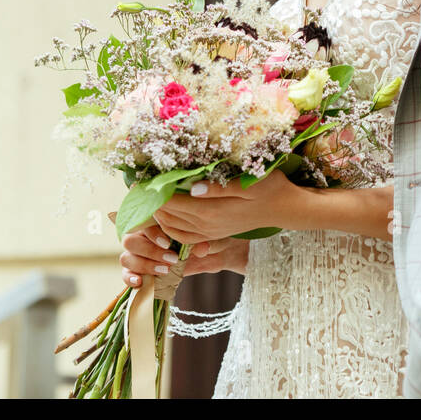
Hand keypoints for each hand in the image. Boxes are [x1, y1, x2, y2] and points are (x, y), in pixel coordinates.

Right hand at [118, 223, 249, 285]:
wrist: (215, 251)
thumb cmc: (209, 235)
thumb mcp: (210, 236)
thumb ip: (204, 240)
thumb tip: (202, 248)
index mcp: (156, 219)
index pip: (142, 223)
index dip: (152, 234)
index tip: (168, 243)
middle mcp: (144, 234)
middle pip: (129, 241)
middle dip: (150, 252)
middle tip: (172, 260)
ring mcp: (140, 253)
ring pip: (127, 258)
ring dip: (144, 265)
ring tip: (166, 270)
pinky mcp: (142, 270)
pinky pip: (127, 274)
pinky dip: (130, 278)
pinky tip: (140, 283)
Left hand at [152, 169, 301, 244]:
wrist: (285, 209)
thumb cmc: (270, 189)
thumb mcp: (249, 183)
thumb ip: (220, 187)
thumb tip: (192, 187)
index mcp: (212, 211)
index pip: (173, 203)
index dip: (154, 193)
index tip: (138, 182)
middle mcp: (208, 225)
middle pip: (169, 217)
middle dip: (151, 205)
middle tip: (135, 190)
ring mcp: (211, 232)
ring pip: (174, 229)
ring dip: (158, 218)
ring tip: (147, 202)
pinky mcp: (215, 233)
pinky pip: (185, 237)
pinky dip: (170, 229)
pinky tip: (166, 219)